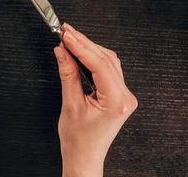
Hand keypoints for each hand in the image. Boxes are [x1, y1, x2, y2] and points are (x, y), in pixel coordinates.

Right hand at [54, 24, 136, 176]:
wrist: (84, 156)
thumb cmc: (78, 139)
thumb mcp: (70, 104)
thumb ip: (68, 74)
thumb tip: (62, 51)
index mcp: (117, 102)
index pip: (99, 64)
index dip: (81, 47)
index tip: (66, 35)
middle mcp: (125, 97)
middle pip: (105, 60)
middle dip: (84, 43)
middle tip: (65, 31)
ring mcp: (123, 95)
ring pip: (108, 62)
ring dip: (88, 48)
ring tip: (69, 38)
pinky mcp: (118, 94)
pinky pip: (107, 69)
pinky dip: (92, 58)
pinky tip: (79, 51)